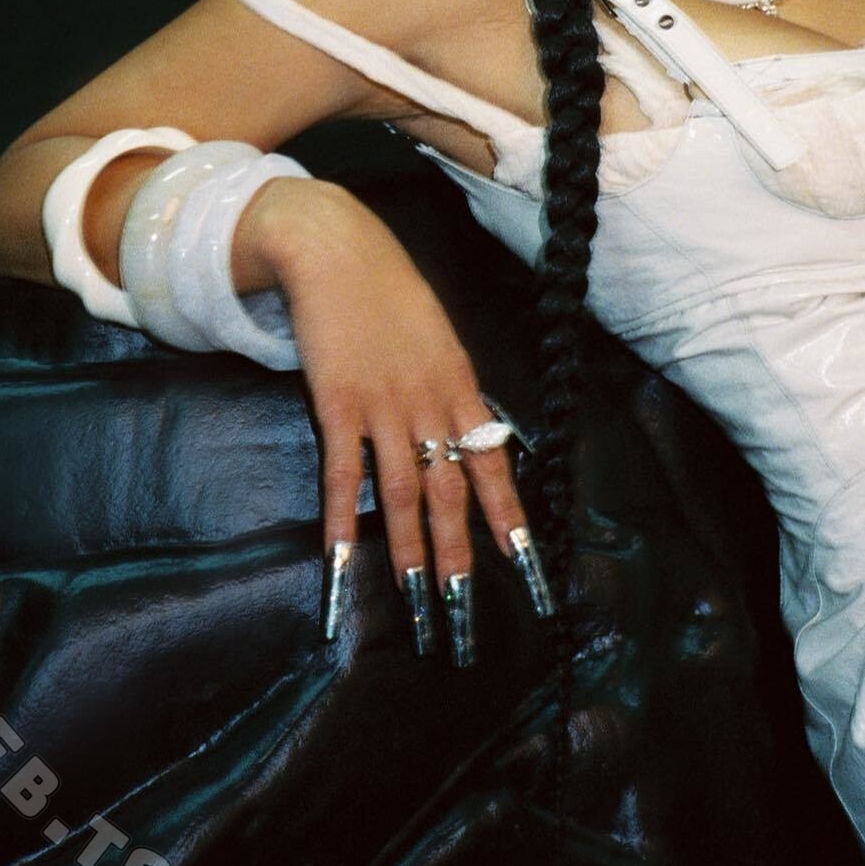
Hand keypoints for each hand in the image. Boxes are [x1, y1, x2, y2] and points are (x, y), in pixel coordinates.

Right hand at [243, 176, 553, 661]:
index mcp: (461, 386)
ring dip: (410, 553)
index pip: (493, 466)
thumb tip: (470, 436)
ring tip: (417, 606)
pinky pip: (344, 474)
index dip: (510, 521)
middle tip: (465, 616)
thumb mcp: (437, 338)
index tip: (527, 570)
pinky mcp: (337, 404)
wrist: (337, 249)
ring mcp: (384, 405)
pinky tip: (342, 562)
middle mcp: (431, 402)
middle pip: (452, 492)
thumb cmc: (388, 291)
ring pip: (405, 493)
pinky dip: (343, 521)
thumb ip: (451, 389)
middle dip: (460, 558)